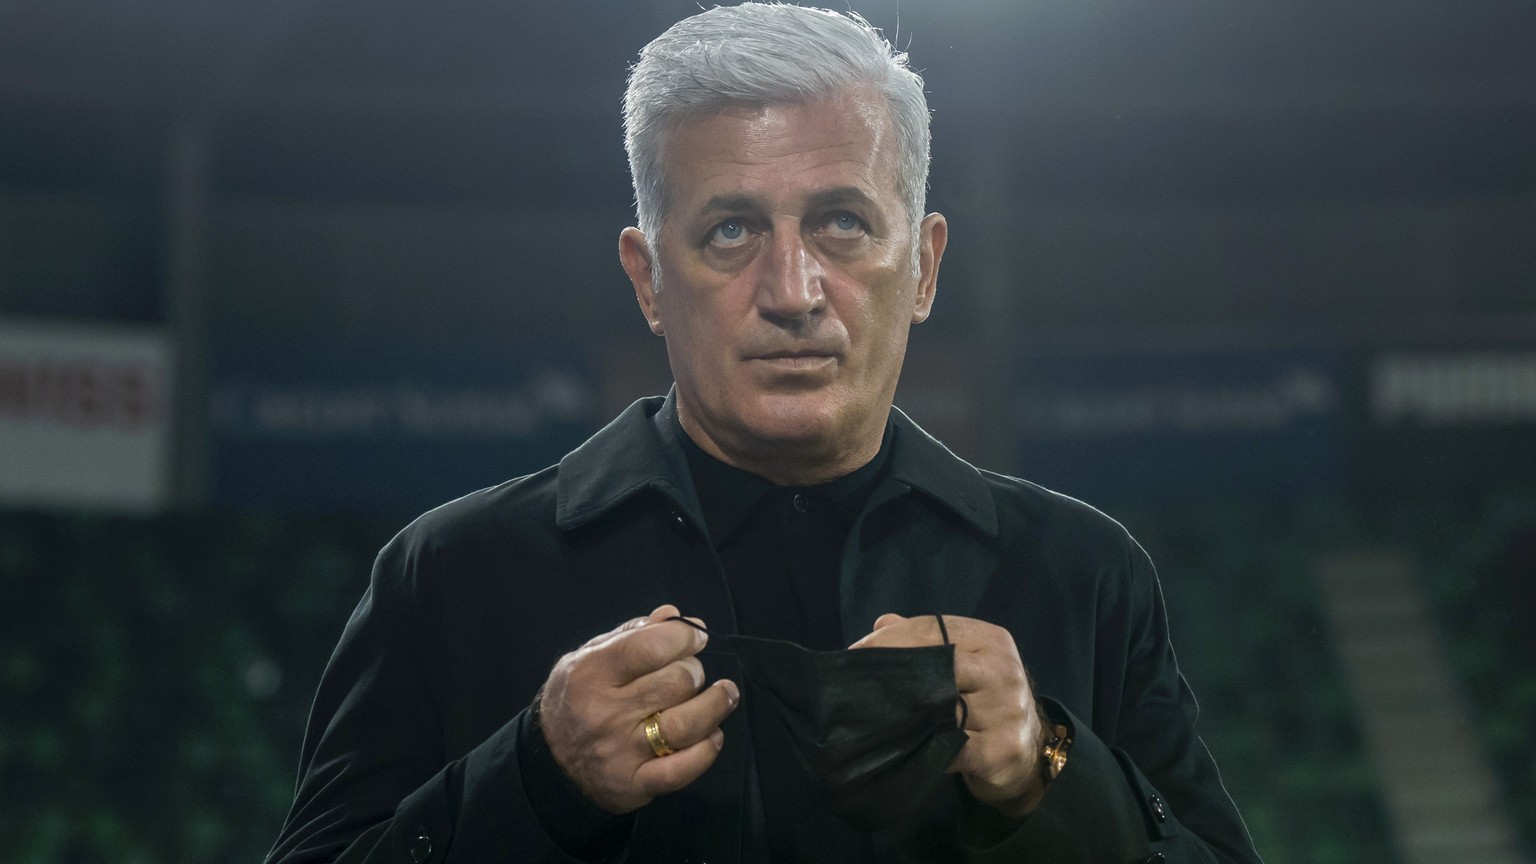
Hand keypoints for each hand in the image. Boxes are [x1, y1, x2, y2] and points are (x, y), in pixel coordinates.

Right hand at [537, 604, 740, 813]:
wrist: (550, 763)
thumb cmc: (577, 699)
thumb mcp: (589, 656)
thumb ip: (632, 634)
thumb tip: (674, 615)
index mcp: (590, 674)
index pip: (650, 648)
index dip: (683, 637)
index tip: (696, 637)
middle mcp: (605, 713)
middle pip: (675, 683)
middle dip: (695, 671)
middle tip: (693, 672)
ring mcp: (621, 751)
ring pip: (686, 724)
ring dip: (715, 705)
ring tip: (724, 694)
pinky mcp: (635, 783)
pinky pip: (682, 770)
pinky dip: (707, 750)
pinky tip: (713, 734)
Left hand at [849, 613, 1047, 818]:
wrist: (1026, 750)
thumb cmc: (982, 700)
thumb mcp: (963, 662)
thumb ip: (925, 640)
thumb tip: (881, 623)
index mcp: (992, 640)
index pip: (932, 630)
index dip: (890, 641)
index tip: (856, 654)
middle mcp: (1004, 670)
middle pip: (936, 666)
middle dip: (894, 676)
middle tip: (856, 688)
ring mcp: (1009, 710)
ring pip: (942, 710)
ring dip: (905, 717)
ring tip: (874, 718)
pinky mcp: (1004, 749)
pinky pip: (953, 749)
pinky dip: (927, 750)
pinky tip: (909, 749)